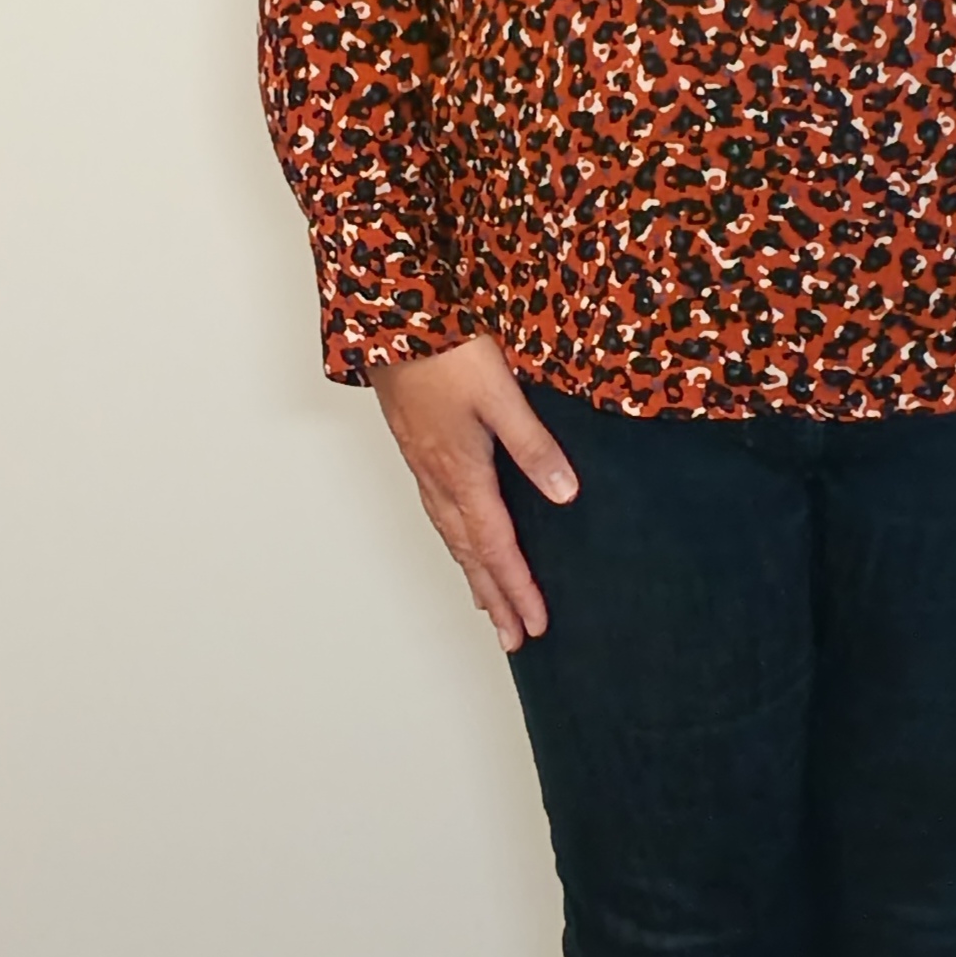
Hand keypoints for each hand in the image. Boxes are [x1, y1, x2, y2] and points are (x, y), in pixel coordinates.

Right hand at [370, 335, 576, 645]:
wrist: (391, 318)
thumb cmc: (446, 351)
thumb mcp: (501, 396)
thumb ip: (533, 446)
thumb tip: (565, 495)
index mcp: (462, 473)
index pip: (496, 547)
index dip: (517, 589)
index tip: (535, 626)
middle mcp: (438, 479)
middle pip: (471, 553)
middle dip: (495, 598)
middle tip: (514, 638)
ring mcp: (423, 465)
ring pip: (450, 536)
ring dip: (473, 574)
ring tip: (488, 606)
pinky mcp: (416, 448)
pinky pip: (437, 512)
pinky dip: (454, 540)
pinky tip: (459, 539)